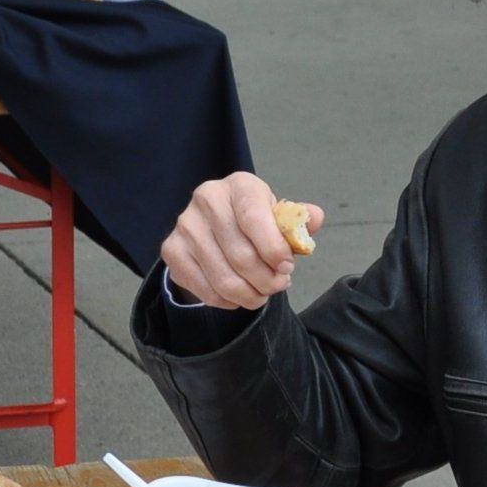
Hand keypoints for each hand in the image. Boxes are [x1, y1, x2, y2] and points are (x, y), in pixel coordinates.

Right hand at [157, 172, 323, 310]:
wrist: (216, 225)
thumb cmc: (254, 221)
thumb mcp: (278, 216)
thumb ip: (298, 220)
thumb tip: (314, 217)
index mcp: (239, 185)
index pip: (255, 218)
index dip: (274, 250)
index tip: (287, 268)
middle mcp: (207, 199)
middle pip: (241, 256)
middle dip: (267, 280)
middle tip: (279, 285)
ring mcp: (185, 226)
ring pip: (224, 279)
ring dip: (250, 295)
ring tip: (262, 293)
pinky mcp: (172, 251)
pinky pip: (205, 289)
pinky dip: (228, 301)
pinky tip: (240, 295)